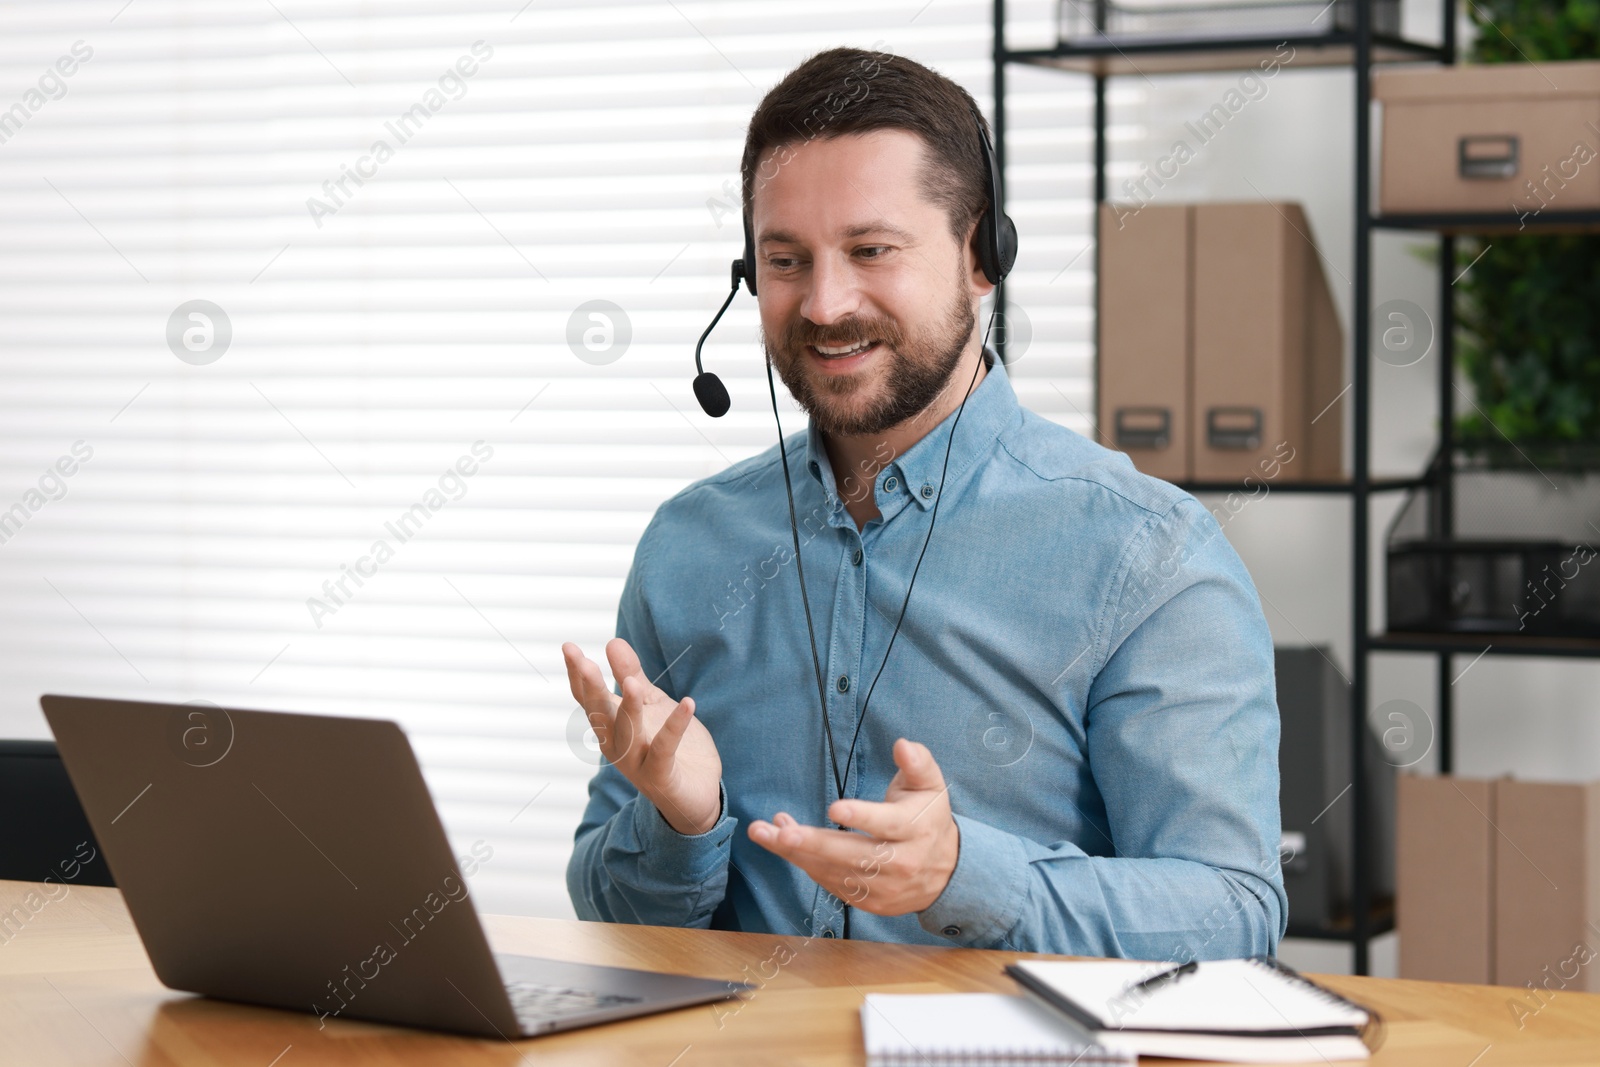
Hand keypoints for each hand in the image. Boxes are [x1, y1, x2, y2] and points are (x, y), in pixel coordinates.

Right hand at [562, 638, 722, 835]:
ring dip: (629, 710)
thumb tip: (612, 641)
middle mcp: (618, 746)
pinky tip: (687, 703)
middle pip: (600, 716)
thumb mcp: (651, 705)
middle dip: (592, 690)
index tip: (569, 647)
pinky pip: (665, 750)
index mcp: (612, 727)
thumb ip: (631, 676)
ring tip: (634, 683)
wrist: (694, 795)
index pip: (588, 700)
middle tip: (584, 662)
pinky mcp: (662, 776)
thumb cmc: (669, 746)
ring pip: (628, 735)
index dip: (577, 675)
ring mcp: (638, 763)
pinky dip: (675, 727)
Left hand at [747, 738, 958, 915]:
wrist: (946, 872)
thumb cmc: (928, 818)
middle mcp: (900, 863)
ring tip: (765, 832)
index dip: (861, 817)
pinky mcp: (869, 902)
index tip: (834, 809)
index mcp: (915, 829)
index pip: (887, 825)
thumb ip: (917, 763)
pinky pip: (832, 884)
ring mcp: (883, 887)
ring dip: (797, 853)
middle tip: (780, 832)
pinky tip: (784, 844)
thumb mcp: (930, 786)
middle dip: (812, 843)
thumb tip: (902, 745)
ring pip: (834, 872)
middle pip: (852, 855)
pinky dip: (806, 864)